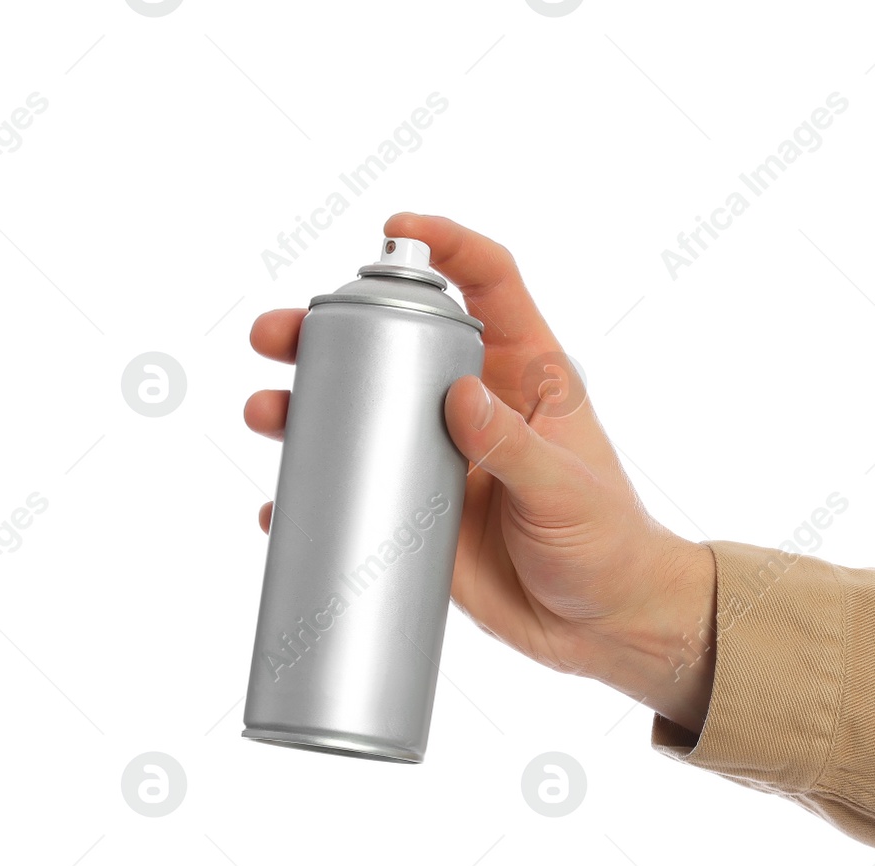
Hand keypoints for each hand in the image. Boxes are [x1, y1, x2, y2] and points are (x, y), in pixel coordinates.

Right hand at [244, 212, 716, 734]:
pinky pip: (356, 491)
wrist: (604, 626)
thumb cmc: (608, 544)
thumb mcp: (567, 490)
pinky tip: (280, 502)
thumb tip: (459, 396)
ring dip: (305, 406)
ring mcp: (441, 457)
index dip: (446, 244)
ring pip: (361, 412)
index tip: (394, 230)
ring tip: (266, 413)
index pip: (489, 283)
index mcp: (527, 375)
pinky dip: (313, 494)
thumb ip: (515, 446)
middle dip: (331, 328)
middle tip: (279, 336)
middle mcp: (475, 404)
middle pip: (397, 342)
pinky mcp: (419, 514)